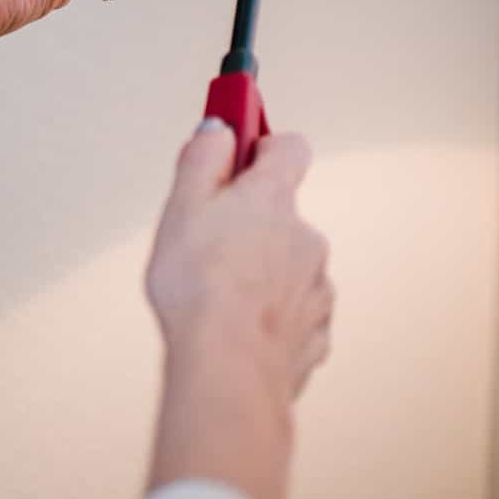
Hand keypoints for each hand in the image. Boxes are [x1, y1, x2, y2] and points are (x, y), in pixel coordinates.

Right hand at [145, 124, 332, 399]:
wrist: (227, 369)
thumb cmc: (200, 290)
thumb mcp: (182, 206)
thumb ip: (202, 158)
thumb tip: (218, 129)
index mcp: (274, 199)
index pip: (288, 146)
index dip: (261, 142)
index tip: (237, 144)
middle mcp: (306, 237)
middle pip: (281, 213)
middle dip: (249, 222)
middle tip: (207, 240)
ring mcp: (316, 288)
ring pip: (287, 266)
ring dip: (259, 272)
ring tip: (217, 295)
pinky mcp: (314, 335)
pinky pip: (291, 313)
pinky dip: (268, 316)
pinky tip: (236, 328)